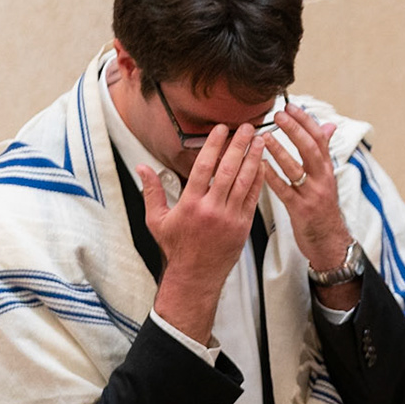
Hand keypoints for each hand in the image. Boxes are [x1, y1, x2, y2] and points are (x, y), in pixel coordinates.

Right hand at [145, 123, 267, 340]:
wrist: (196, 276)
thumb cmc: (177, 248)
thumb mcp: (157, 220)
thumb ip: (152, 191)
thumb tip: (142, 168)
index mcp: (191, 204)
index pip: (204, 167)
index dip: (214, 145)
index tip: (221, 129)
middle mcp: (213, 209)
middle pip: (229, 170)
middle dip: (239, 146)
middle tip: (246, 127)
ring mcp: (231, 218)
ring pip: (245, 182)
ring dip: (253, 159)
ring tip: (259, 140)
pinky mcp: (243, 226)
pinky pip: (253, 198)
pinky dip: (259, 180)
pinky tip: (262, 165)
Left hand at [261, 105, 350, 273]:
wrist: (330, 242)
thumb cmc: (323, 209)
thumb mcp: (327, 178)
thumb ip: (324, 152)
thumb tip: (329, 125)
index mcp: (327, 170)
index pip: (320, 139)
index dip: (306, 121)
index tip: (291, 106)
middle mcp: (322, 179)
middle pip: (311, 149)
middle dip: (295, 130)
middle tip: (278, 114)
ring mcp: (312, 195)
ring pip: (297, 168)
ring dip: (280, 151)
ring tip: (264, 137)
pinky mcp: (301, 210)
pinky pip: (284, 191)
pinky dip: (272, 177)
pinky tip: (259, 166)